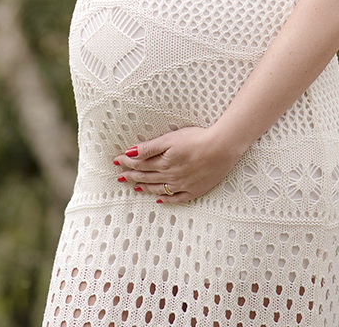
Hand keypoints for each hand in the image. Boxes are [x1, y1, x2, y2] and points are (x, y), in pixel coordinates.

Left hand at [113, 126, 236, 202]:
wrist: (221, 148)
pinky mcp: (194, 190)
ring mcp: (182, 185)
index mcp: (163, 162)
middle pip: (147, 176)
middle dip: (132, 175)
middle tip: (120, 178)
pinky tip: (158, 200)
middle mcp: (170, 176)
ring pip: (158, 188)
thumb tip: (130, 153)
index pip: (140, 163)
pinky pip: (176, 198)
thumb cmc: (196, 138)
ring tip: (134, 186)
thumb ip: (149, 147)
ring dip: (145, 187)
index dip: (127, 162)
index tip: (117, 161)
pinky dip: (166, 200)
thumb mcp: (170, 139)